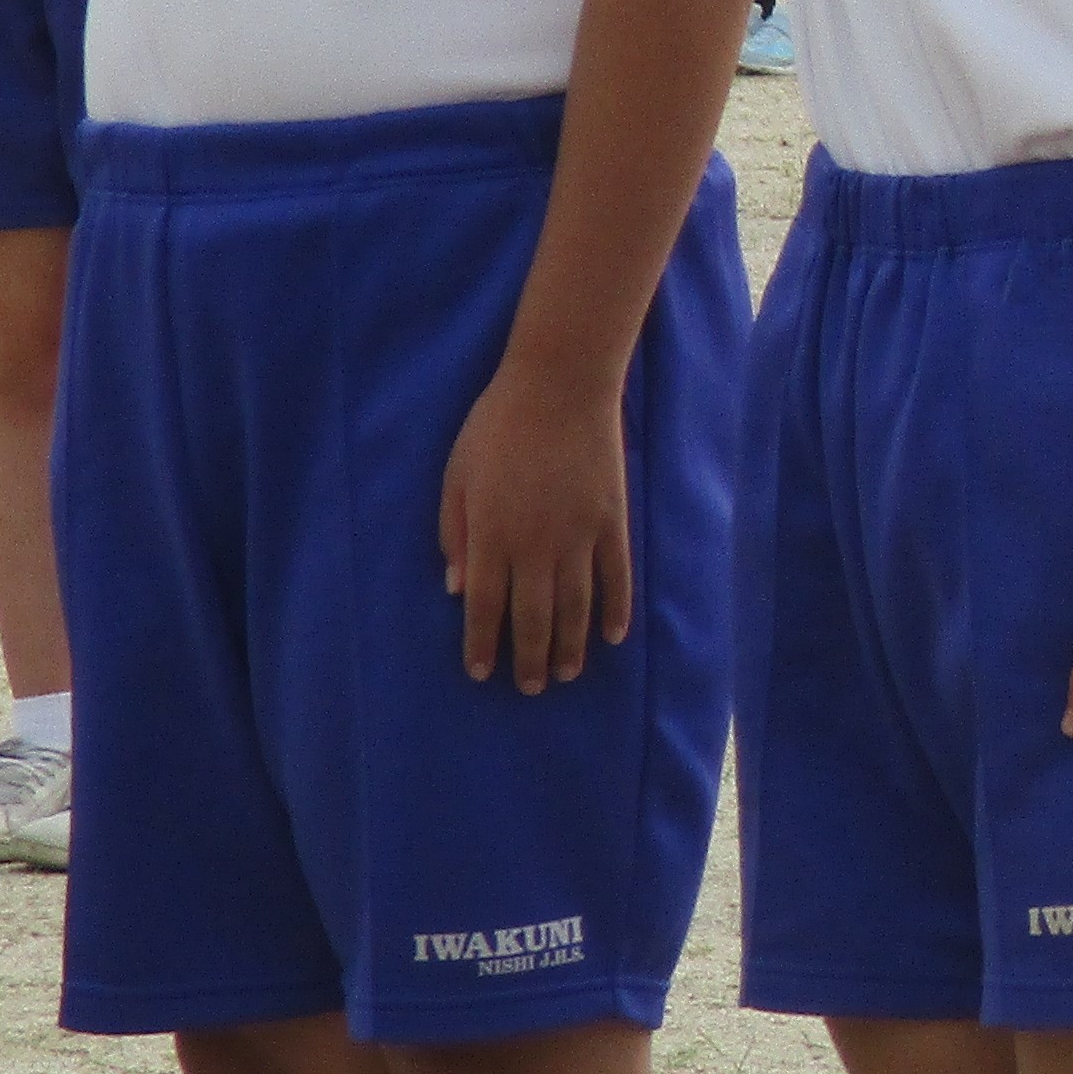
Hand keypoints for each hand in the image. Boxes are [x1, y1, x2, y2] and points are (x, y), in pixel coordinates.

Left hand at [439, 358, 632, 695]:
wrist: (560, 385)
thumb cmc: (497, 425)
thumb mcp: (457, 476)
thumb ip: (455, 534)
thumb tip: (458, 588)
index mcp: (492, 537)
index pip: (485, 607)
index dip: (482, 645)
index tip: (482, 673)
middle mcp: (536, 547)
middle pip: (533, 618)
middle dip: (530, 659)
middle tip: (531, 688)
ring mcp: (579, 536)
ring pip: (576, 606)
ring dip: (571, 645)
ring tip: (568, 673)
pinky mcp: (612, 521)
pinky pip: (616, 575)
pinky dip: (617, 609)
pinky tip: (614, 635)